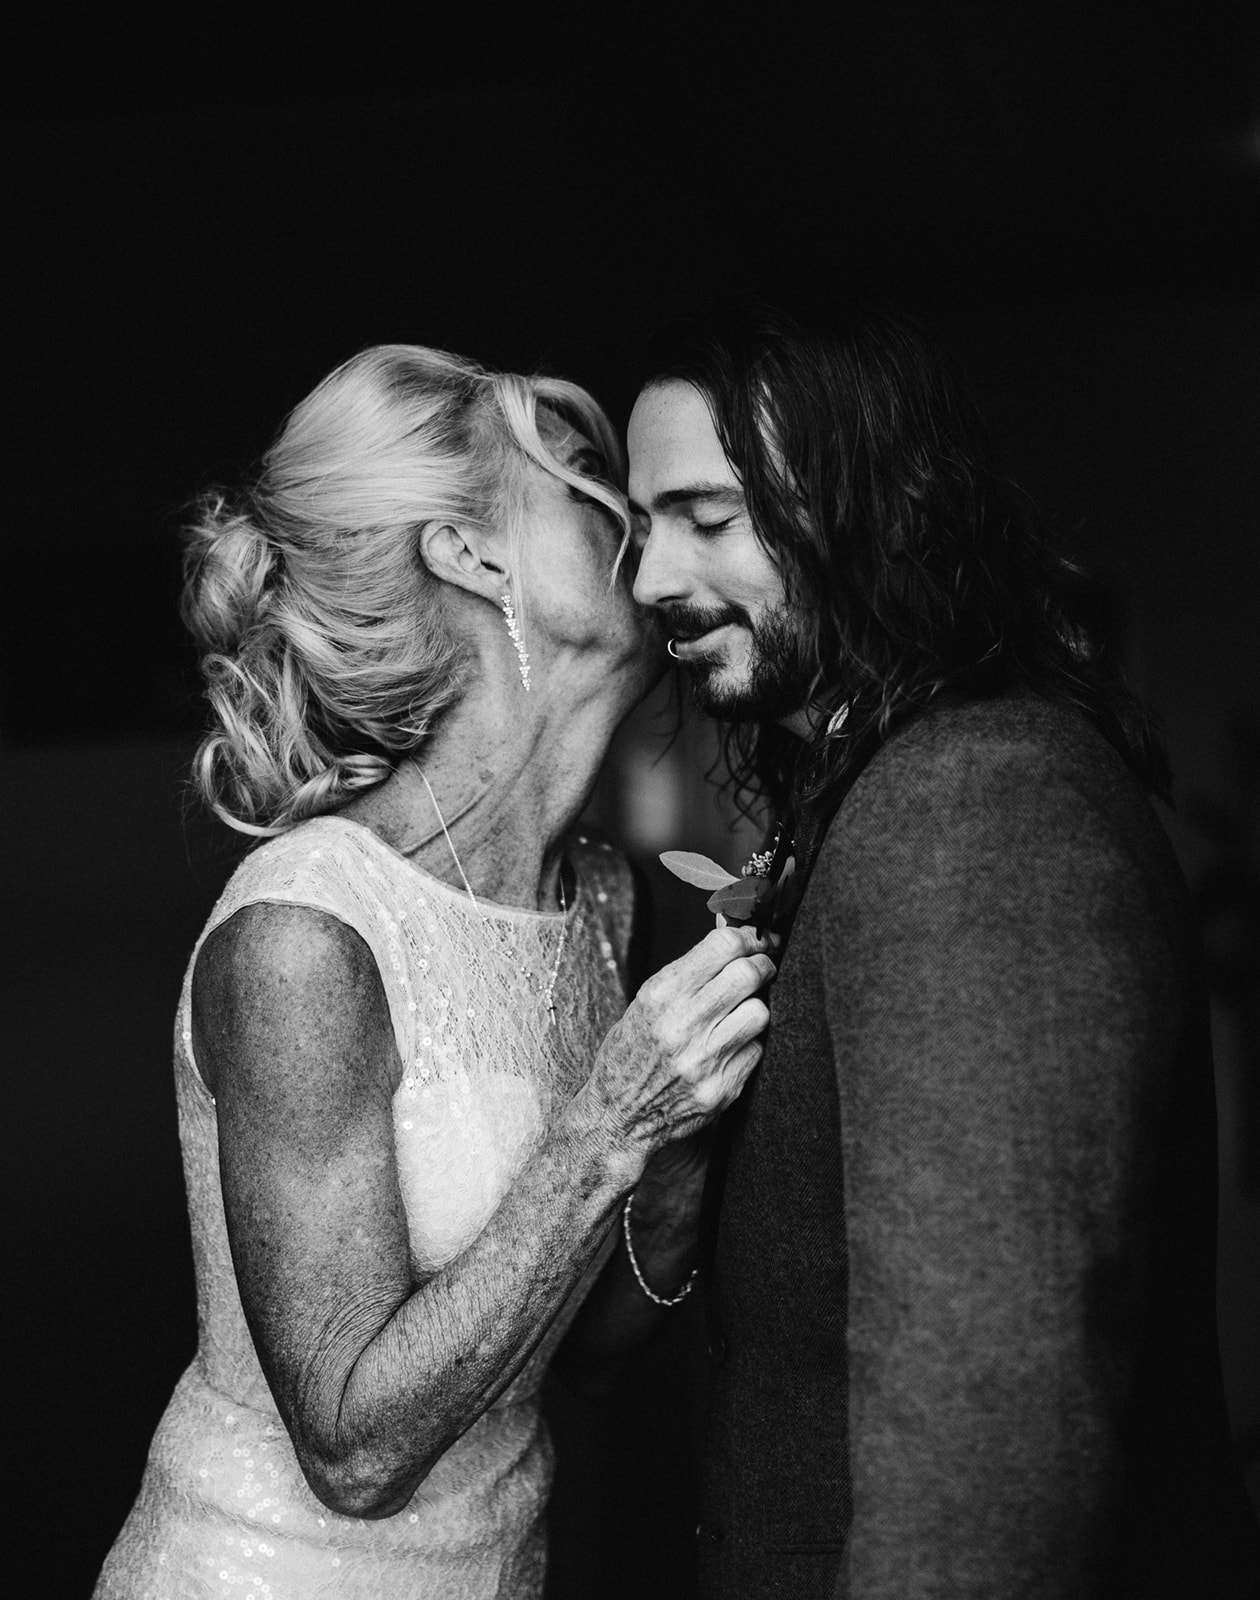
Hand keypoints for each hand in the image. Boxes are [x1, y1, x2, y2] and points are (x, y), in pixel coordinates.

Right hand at [581, 923, 776, 1166]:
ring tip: (739, 1013)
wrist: (618, 1116)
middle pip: (748, 974)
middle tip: (761, 969)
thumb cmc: (632, 1050)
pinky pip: (756, 1051)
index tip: (754, 941)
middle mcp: (681, 1026)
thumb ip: (692, 967)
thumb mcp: (648, 1000)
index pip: (723, 946)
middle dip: (762, 966)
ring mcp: (703, 1061)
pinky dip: (748, 1045)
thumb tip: (729, 924)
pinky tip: (728, 1049)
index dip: (748, 938)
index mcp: (660, 995)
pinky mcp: (721, 1090)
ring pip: (760, 1013)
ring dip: (755, 1008)